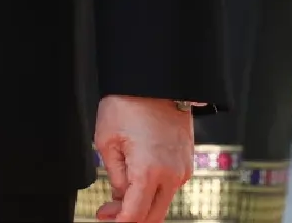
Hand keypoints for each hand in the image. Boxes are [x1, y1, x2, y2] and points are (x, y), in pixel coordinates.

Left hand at [93, 96, 193, 221]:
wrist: (157, 82)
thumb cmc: (129, 104)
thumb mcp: (107, 141)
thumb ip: (115, 177)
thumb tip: (119, 199)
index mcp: (150, 171)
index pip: (135, 215)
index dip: (118, 222)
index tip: (105, 218)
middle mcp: (172, 175)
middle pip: (153, 216)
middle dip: (130, 218)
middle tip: (108, 212)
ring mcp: (182, 170)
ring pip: (162, 203)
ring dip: (142, 205)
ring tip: (117, 196)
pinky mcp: (186, 163)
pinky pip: (169, 187)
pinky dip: (153, 191)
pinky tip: (136, 182)